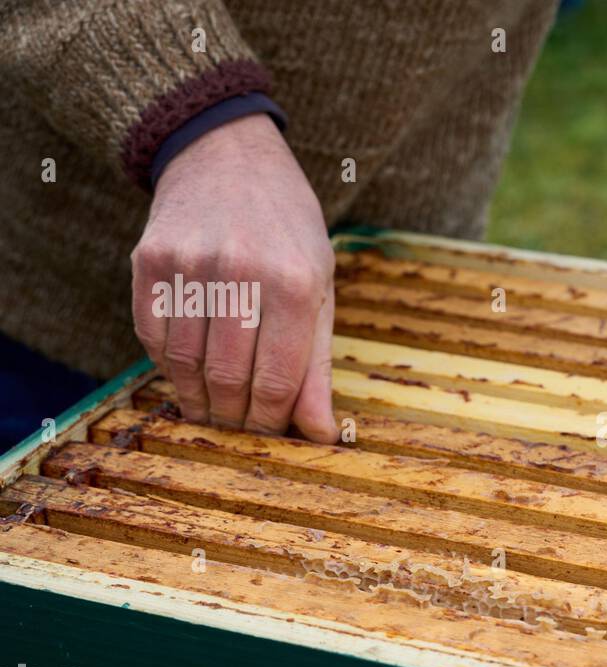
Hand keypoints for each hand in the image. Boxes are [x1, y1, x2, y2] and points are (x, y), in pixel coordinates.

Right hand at [131, 113, 337, 441]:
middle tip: (239, 428)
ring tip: (212, 409)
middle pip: (229, 379)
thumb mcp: (319, 288)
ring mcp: (191, 264)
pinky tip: (186, 373)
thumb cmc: (286, 230)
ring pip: (185, 365)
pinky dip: (168, 366)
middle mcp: (242, 271)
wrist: (227, 157)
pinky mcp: (150, 260)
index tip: (271, 433)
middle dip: (235, 418)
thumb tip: (320, 433)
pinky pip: (152, 336)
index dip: (272, 421)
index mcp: (296, 282)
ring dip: (198, 400)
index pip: (278, 381)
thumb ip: (317, 365)